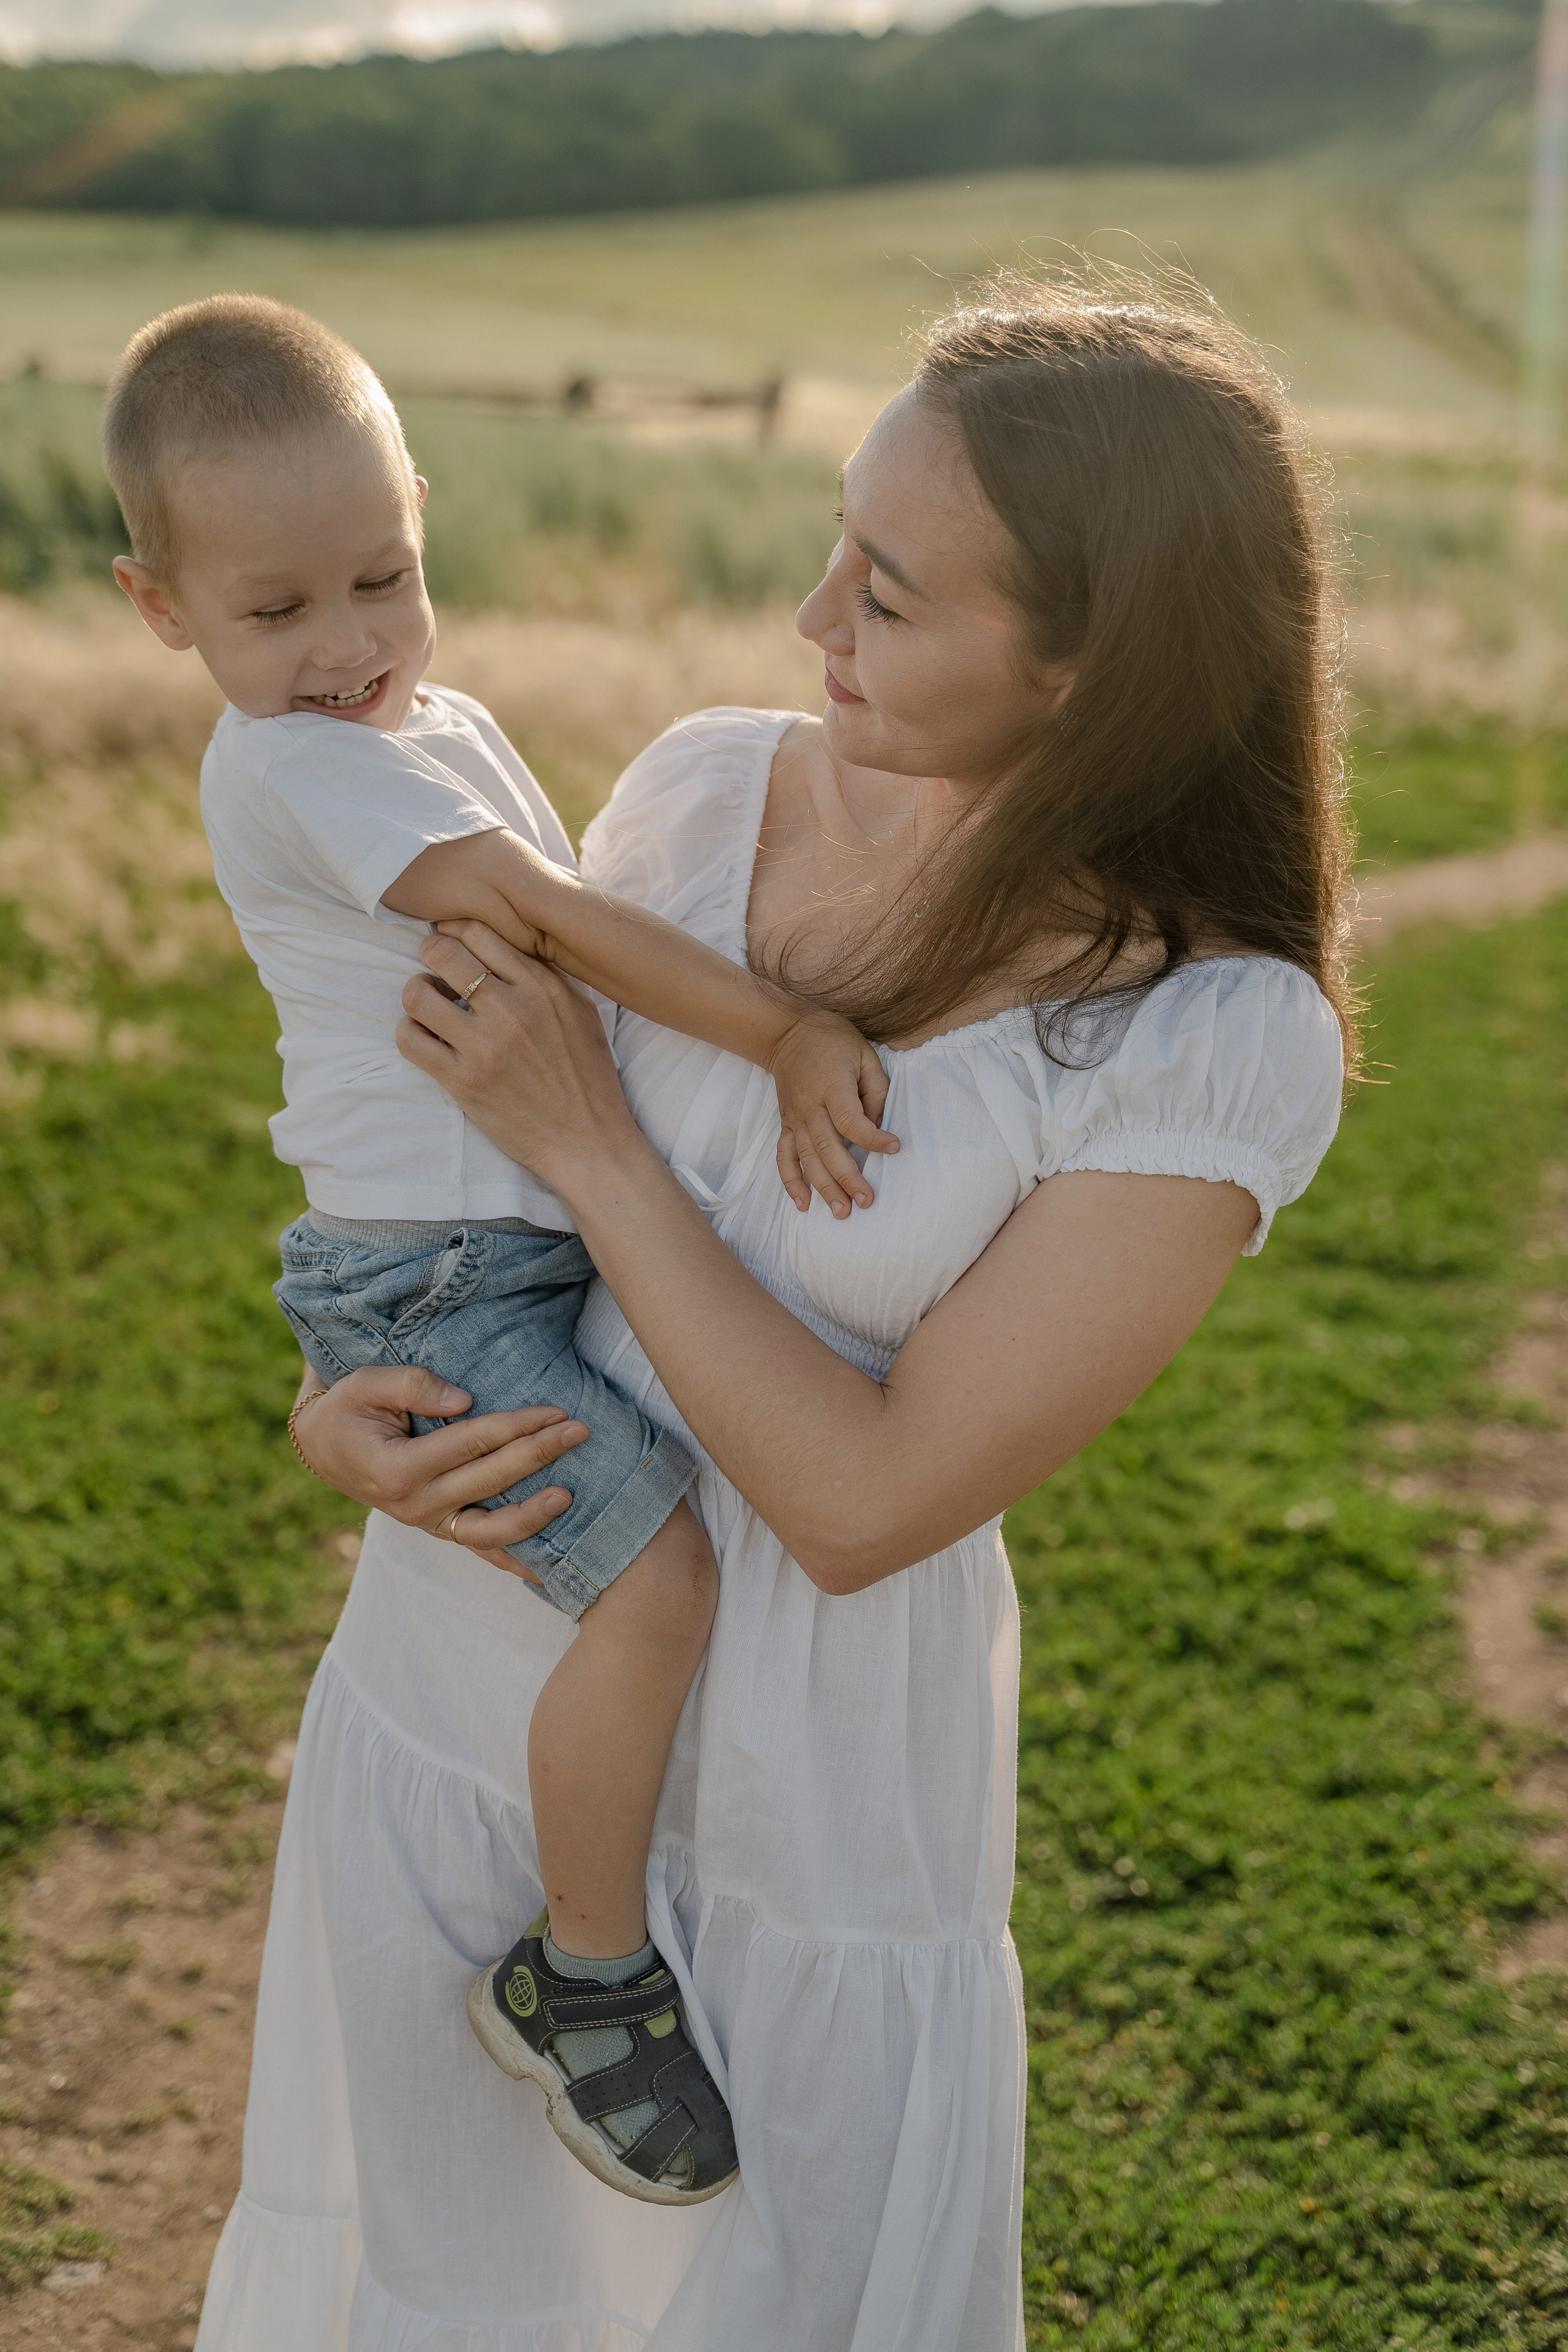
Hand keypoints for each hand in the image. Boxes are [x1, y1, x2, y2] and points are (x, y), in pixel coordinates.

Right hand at [290, 1364, 587, 1580]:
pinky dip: (515, 1559)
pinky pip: (481, 1549)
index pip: (469, 1444)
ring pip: (487, 1532)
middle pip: (489, 1481)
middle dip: (538, 1455)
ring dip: (533, 1516)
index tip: (556, 1412)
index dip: (515, 1427)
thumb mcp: (366, 1385)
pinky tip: (551, 1567)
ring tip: (570, 1496)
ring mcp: (427, 1524)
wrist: (325, 1446)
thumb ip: (412, 1385)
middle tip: (580, 1432)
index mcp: (396, 1468)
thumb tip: (465, 1401)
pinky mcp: (438, 1530)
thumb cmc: (349, 1409)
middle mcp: (413, 1504)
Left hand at [398, 922, 645, 1192]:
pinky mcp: (462, 1081)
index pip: (479, 932)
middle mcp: (512, 1010)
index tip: (454, 945)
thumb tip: (506, 945)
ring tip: (429, 1006)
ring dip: (416, 994)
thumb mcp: (582, 1013)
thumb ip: (546, 976)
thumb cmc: (587, 1077)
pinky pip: (410, 1040)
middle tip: (435, 970)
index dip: (456, 933)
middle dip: (430, 955)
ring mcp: (484, 1047)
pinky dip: (409, 1032)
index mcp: (542, 988)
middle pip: (442, 953)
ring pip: (417, 995)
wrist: (588, 1141)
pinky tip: (425, 1037)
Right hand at [766, 1013, 899, 1217]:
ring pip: (807, 1158)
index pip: (851, 1120)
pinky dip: (791, 1182)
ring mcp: (794, 1118)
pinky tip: (803, 1204)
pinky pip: (784, 1157)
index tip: (895, 1148)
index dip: (872, 1138)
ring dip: (823, 1187)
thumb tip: (880, 1126)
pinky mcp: (785, 1124)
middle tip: (866, 1201)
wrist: (788, 1033)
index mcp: (832, 1086)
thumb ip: (876, 1090)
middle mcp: (810, 1106)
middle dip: (847, 1178)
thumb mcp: (864, 1054)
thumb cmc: (833, 1041)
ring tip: (841, 1212)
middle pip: (828, 1147)